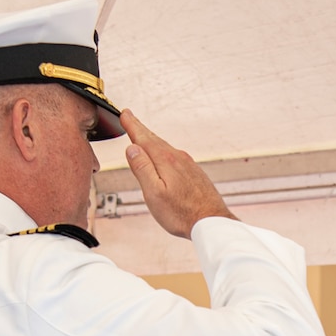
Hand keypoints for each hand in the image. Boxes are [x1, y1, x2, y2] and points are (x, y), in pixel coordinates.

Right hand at [122, 110, 235, 237]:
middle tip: (130, 118)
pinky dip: (164, 152)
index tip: (125, 114)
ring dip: (152, 140)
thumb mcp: (154, 193)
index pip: (144, 138)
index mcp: (165, 161)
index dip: (132, 125)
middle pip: (154, 140)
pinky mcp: (194, 173)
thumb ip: (142, 168)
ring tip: (143, 136)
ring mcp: (188, 165)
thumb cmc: (181, 213)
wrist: (211, 221)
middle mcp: (178, 158)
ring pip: (165, 148)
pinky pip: (175, 157)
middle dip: (140, 129)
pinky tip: (163, 157)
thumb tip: (132, 148)